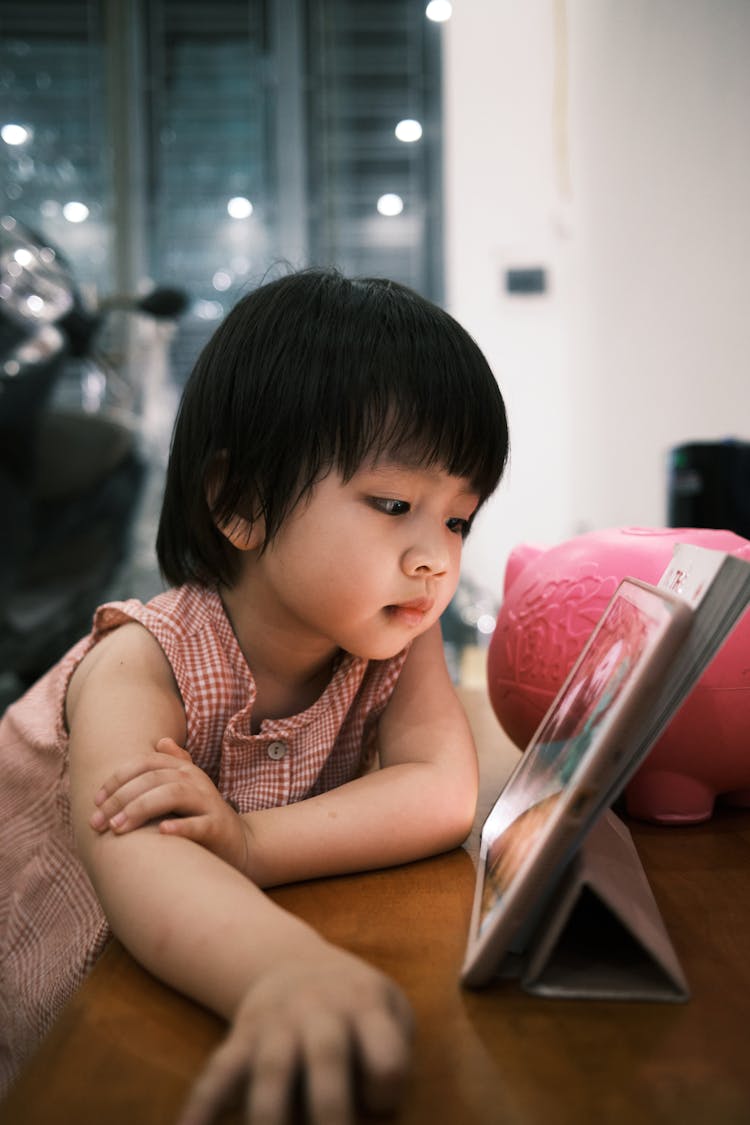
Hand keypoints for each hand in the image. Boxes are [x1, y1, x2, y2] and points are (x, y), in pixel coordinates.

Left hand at [90, 737, 249, 871]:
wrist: (237, 842)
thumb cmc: (200, 814)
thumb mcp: (186, 787)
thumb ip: (172, 764)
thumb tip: (161, 742)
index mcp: (182, 768)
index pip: (145, 764)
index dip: (118, 779)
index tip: (96, 802)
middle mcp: (195, 780)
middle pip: (153, 779)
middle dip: (121, 798)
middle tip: (98, 822)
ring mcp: (207, 802)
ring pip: (172, 795)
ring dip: (140, 809)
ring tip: (117, 828)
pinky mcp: (217, 827)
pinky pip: (199, 824)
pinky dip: (180, 826)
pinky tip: (161, 831)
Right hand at [178, 943, 412, 1124]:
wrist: (289, 960)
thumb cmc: (354, 1003)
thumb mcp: (389, 1008)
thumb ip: (395, 1053)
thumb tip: (379, 1109)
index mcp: (365, 1005)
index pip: (385, 1054)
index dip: (385, 1088)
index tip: (379, 1102)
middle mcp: (319, 1011)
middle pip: (327, 1055)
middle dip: (331, 1109)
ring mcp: (275, 1024)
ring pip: (271, 1070)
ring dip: (270, 1116)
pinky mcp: (241, 1040)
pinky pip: (219, 1073)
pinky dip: (202, 1105)